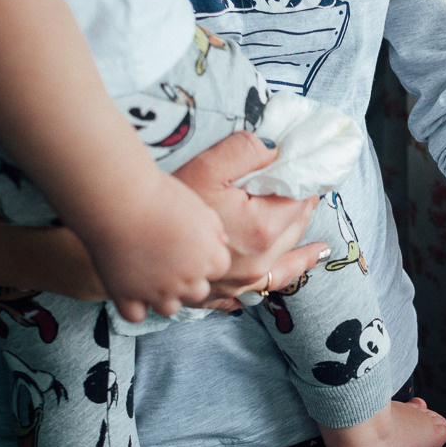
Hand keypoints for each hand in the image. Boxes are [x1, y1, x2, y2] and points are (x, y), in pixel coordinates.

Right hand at [83, 171, 232, 320]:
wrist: (118, 199)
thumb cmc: (160, 195)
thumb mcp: (199, 206)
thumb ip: (215, 228)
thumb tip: (221, 243)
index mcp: (209, 258)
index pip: (218, 268)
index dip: (203, 256)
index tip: (188, 243)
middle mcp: (187, 281)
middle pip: (197, 292)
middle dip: (187, 279)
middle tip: (169, 259)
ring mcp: (157, 292)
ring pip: (169, 308)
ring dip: (163, 296)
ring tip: (151, 275)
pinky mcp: (127, 295)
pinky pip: (135, 315)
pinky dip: (134, 306)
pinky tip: (131, 288)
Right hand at [169, 132, 321, 310]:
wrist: (128, 239)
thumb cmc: (168, 201)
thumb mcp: (208, 166)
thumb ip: (248, 152)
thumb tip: (278, 149)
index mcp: (262, 231)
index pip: (300, 204)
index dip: (307, 185)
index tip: (314, 174)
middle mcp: (258, 265)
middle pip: (294, 234)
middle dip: (303, 214)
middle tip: (311, 197)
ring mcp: (241, 286)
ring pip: (284, 268)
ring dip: (301, 254)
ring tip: (318, 250)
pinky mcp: (223, 297)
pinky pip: (260, 292)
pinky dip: (273, 283)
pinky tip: (274, 281)